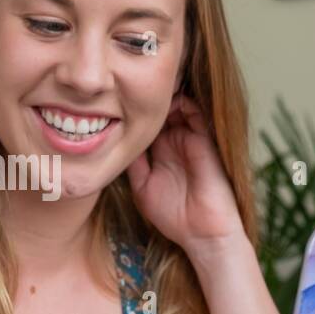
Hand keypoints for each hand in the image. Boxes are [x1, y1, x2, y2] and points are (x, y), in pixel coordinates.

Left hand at [126, 94, 247, 258]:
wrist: (203, 232)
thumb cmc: (173, 216)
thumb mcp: (142, 186)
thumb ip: (132, 162)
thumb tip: (114, 139)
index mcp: (161, 152)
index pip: (146, 123)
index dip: (130, 110)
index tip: (111, 98)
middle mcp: (175, 142)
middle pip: (159, 110)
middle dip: (144, 96)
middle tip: (123, 82)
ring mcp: (190, 139)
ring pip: (175, 106)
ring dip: (160, 94)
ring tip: (139, 83)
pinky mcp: (204, 139)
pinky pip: (194, 111)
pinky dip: (180, 99)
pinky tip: (159, 96)